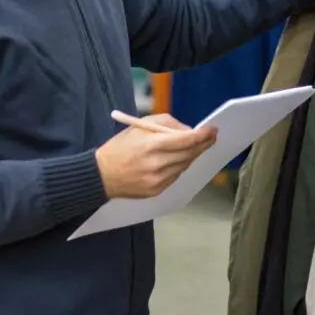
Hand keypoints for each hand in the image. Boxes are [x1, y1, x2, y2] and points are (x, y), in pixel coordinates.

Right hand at [95, 114, 217, 198]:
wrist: (102, 175)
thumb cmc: (120, 146)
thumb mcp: (139, 125)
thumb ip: (166, 123)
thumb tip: (188, 130)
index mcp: (151, 145)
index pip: (186, 140)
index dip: (202, 135)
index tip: (212, 129)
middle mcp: (157, 164)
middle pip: (189, 154)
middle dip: (203, 144)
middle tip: (212, 136)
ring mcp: (158, 180)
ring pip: (185, 165)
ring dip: (193, 155)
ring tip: (197, 146)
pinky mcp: (157, 190)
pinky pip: (176, 176)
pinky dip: (180, 166)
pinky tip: (180, 159)